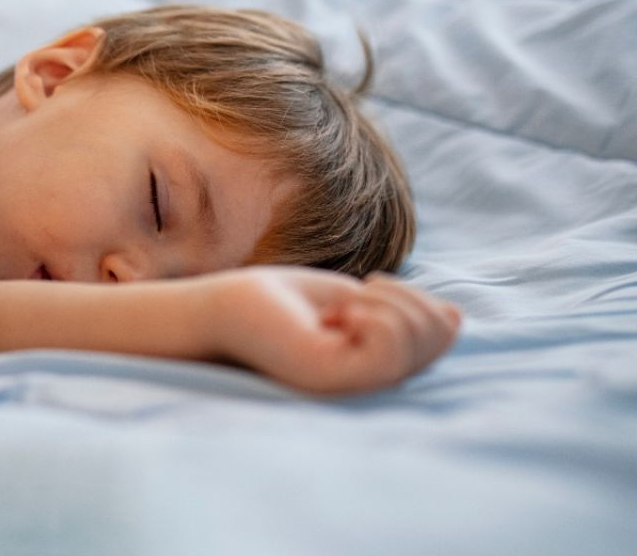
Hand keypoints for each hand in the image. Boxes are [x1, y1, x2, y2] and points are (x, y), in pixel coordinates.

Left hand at [205, 267, 460, 394]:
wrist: (223, 307)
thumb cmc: (280, 302)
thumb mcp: (358, 297)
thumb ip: (405, 312)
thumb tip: (456, 317)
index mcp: (379, 367)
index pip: (441, 334)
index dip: (417, 296)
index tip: (367, 290)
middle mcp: (371, 386)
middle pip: (439, 337)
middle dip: (408, 295)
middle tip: (355, 296)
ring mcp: (354, 388)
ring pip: (419, 342)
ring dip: (388, 302)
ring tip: (345, 307)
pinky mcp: (332, 381)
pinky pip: (389, 348)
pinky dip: (375, 314)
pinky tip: (340, 316)